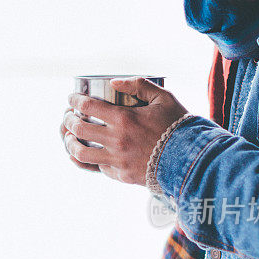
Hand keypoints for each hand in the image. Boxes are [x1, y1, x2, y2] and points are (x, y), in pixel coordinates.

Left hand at [61, 77, 187, 185]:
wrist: (191, 159)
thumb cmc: (178, 126)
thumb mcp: (163, 98)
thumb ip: (139, 85)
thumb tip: (113, 83)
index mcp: (125, 118)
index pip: (87, 107)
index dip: (74, 101)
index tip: (71, 99)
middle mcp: (117, 140)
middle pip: (78, 129)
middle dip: (67, 120)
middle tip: (67, 116)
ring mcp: (117, 160)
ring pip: (81, 153)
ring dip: (69, 143)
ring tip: (67, 137)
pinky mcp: (121, 175)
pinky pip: (95, 168)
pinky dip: (83, 160)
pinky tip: (77, 155)